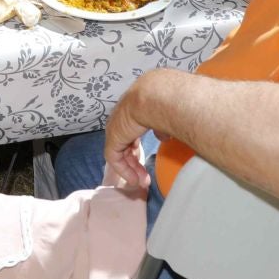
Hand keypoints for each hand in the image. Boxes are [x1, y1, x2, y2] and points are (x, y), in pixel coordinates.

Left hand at [102, 78, 158, 197]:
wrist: (155, 96)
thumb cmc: (165, 101)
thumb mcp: (165, 116)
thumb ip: (162, 127)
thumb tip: (164, 137)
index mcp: (132, 110)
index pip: (130, 132)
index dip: (137, 147)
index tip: (148, 159)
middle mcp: (121, 118)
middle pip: (125, 144)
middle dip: (135, 162)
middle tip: (145, 177)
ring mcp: (115, 128)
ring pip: (120, 153)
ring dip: (131, 169)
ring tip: (142, 182)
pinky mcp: (113, 138)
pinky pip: (115, 159)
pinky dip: (125, 170)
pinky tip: (135, 179)